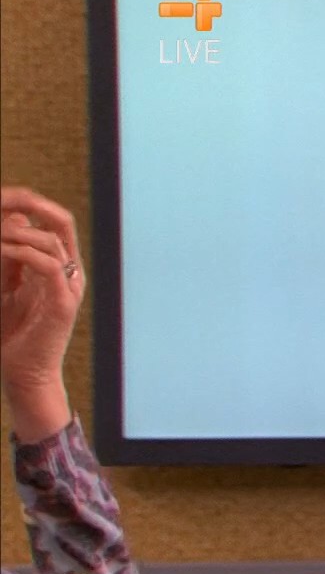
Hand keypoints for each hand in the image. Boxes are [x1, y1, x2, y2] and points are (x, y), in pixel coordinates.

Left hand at [0, 187, 82, 440]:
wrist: (24, 375)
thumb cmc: (13, 336)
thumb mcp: (5, 287)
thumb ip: (10, 260)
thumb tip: (12, 224)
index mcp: (58, 268)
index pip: (54, 224)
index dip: (31, 206)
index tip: (3, 201)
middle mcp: (69, 274)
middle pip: (62, 223)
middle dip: (35, 205)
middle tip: (6, 198)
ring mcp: (69, 288)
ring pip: (52, 241)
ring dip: (18, 233)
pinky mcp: (63, 304)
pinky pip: (48, 266)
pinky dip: (24, 253)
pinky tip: (4, 251)